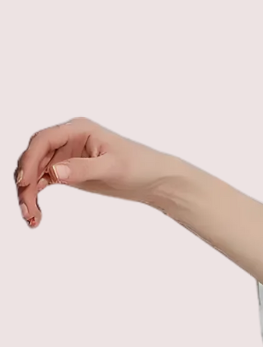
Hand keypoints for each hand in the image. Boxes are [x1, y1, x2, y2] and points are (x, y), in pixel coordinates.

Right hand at [13, 117, 176, 226]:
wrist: (154, 180)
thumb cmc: (140, 166)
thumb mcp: (112, 167)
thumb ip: (82, 168)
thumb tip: (53, 171)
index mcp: (78, 128)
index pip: (43, 140)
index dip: (29, 160)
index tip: (24, 182)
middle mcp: (68, 139)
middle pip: (33, 157)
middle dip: (25, 182)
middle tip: (26, 209)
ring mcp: (66, 155)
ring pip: (34, 172)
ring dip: (27, 194)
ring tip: (31, 217)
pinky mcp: (67, 171)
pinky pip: (42, 182)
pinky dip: (35, 197)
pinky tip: (36, 215)